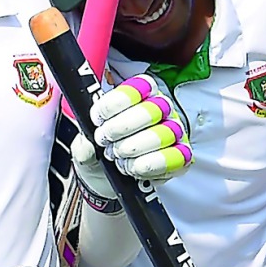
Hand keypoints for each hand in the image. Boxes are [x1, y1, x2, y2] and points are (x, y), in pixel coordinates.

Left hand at [79, 73, 191, 187]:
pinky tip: (132, 168)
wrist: (104, 178)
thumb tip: (89, 142)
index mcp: (139, 94)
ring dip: (132, 148)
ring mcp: (174, 132)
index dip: (113, 104)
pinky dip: (147, 165)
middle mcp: (162, 108)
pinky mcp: (181, 156)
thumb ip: (84, 139)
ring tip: (117, 157)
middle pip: (149, 110)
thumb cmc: (99, 150)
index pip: (135, 88)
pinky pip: (173, 158)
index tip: (97, 119)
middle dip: (120, 128)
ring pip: (160, 135)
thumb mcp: (84, 142)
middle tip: (105, 141)